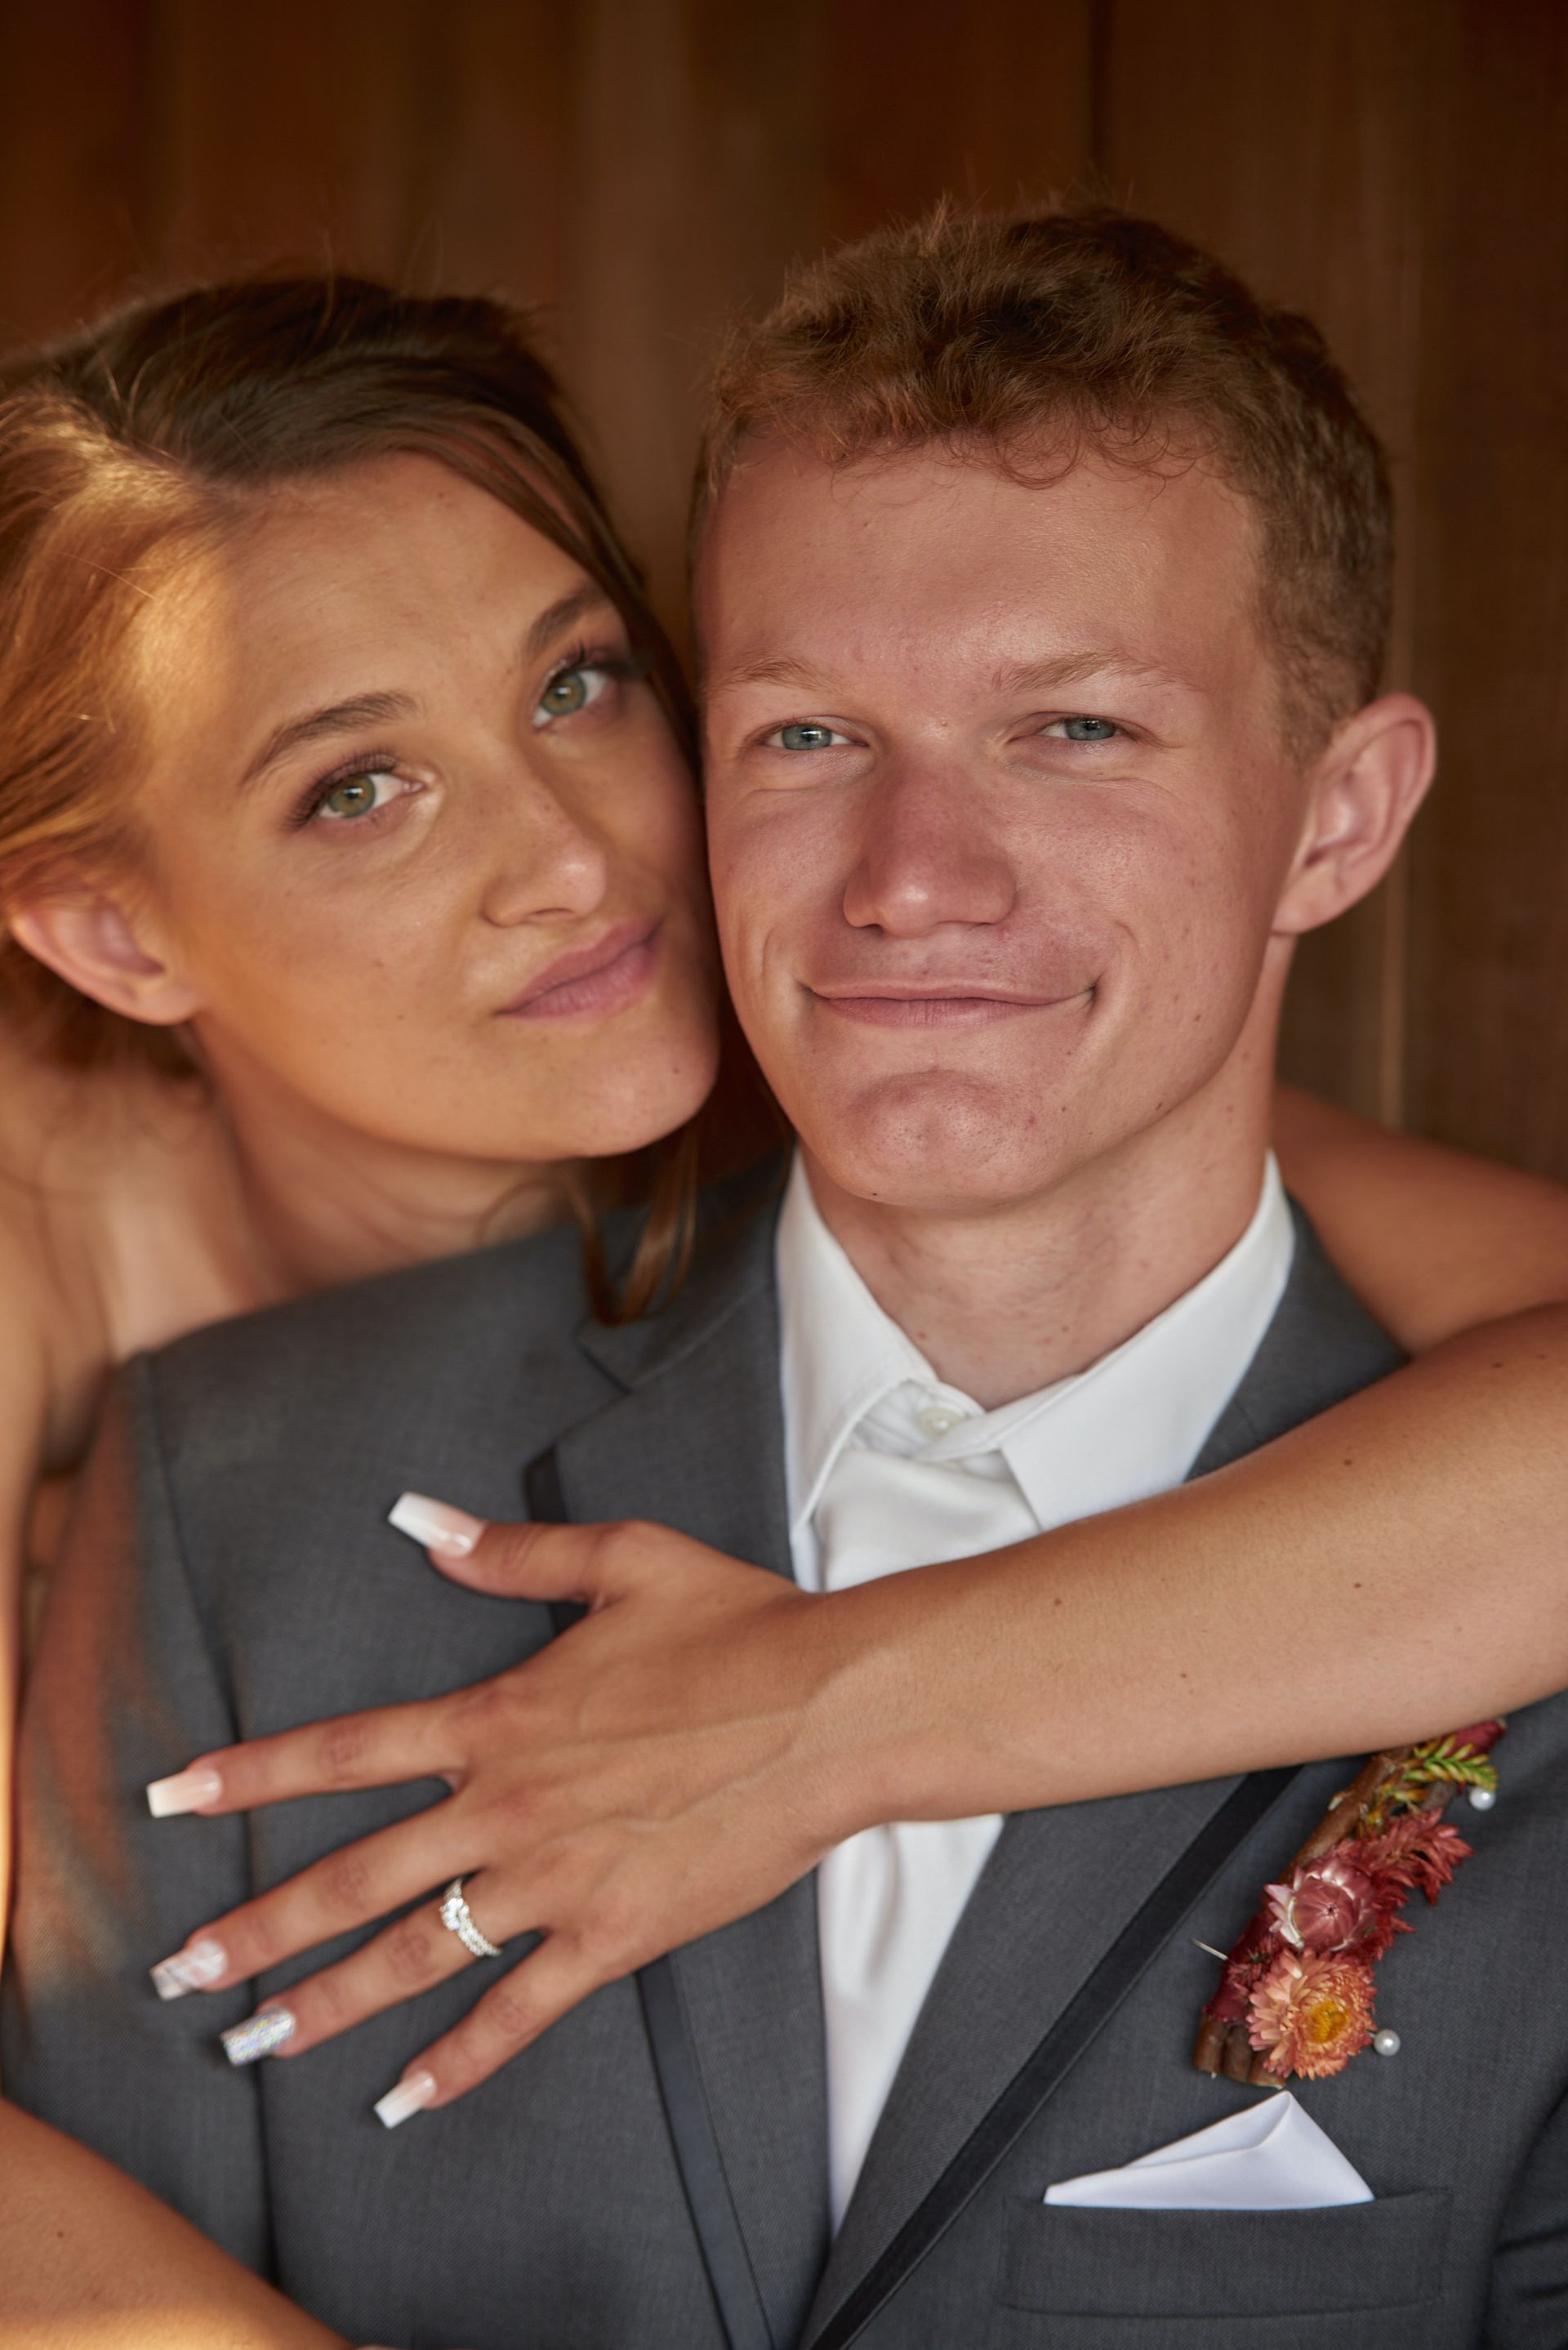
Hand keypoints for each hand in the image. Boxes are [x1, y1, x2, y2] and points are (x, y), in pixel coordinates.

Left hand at [146, 1508, 865, 2118]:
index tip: (175, 1798)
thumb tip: (421, 1521)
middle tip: (181, 1973)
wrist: (835, 1710)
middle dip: (258, 1929)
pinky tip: (404, 2099)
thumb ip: (511, 1553)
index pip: (346, 1751)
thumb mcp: (621, 1560)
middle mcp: (507, 1808)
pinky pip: (519, 2011)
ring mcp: (558, 1880)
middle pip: (355, 1877)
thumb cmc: (739, 1626)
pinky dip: (457, 2062)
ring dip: (328, 2005)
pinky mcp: (616, 1936)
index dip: (251, 1774)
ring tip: (257, 2046)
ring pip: (417, 1956)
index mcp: (499, 1718)